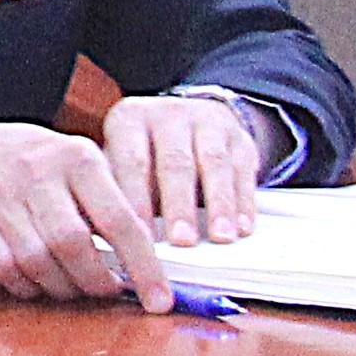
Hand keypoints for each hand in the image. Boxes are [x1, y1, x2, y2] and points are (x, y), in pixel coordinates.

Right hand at [0, 116, 184, 309]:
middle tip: (110, 290)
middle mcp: (35, 173)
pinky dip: (30, 286)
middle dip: (97, 280)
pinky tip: (44, 282)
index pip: (118, 219)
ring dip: (64, 286)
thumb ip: (118, 205)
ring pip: (36, 259)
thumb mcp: (87, 167)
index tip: (159, 300)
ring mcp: (1, 197)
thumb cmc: (49, 169)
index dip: (143, 267)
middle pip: (71, 242)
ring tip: (78, 286)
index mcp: (76, 159)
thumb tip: (157, 265)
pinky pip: (5, 268)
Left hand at [104, 89, 265, 247]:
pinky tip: (242, 227)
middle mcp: (167, 114)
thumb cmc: (146, 153)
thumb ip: (119, 191)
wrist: (189, 119)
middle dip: (179, 205)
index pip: (132, 162)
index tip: (140, 236)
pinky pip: (242, 170)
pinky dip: (243, 201)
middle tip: (182, 241)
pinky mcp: (238, 138)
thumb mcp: (123, 159)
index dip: (136, 200)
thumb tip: (112, 235)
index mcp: (129, 119)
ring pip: (213, 164)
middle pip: (175, 162)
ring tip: (219, 238)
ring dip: (219, 205)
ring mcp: (206, 122)